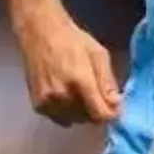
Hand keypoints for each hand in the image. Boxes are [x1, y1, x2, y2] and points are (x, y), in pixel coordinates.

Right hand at [13, 10, 121, 126]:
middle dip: (97, 110)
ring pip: (75, 121)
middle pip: (88, 119)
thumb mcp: (98, 54)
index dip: (111, 114)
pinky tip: (67, 96)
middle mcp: (62, 95)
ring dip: (83, 113)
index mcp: (80, 80)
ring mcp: (48, 102)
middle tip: (97, 94)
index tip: (116, 108)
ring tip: (81, 93)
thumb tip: (116, 104)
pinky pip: (60, 119)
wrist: (40, 33)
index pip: (99, 114)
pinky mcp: (37, 105)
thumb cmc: (73, 40)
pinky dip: (68, 113)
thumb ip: (107, 81)